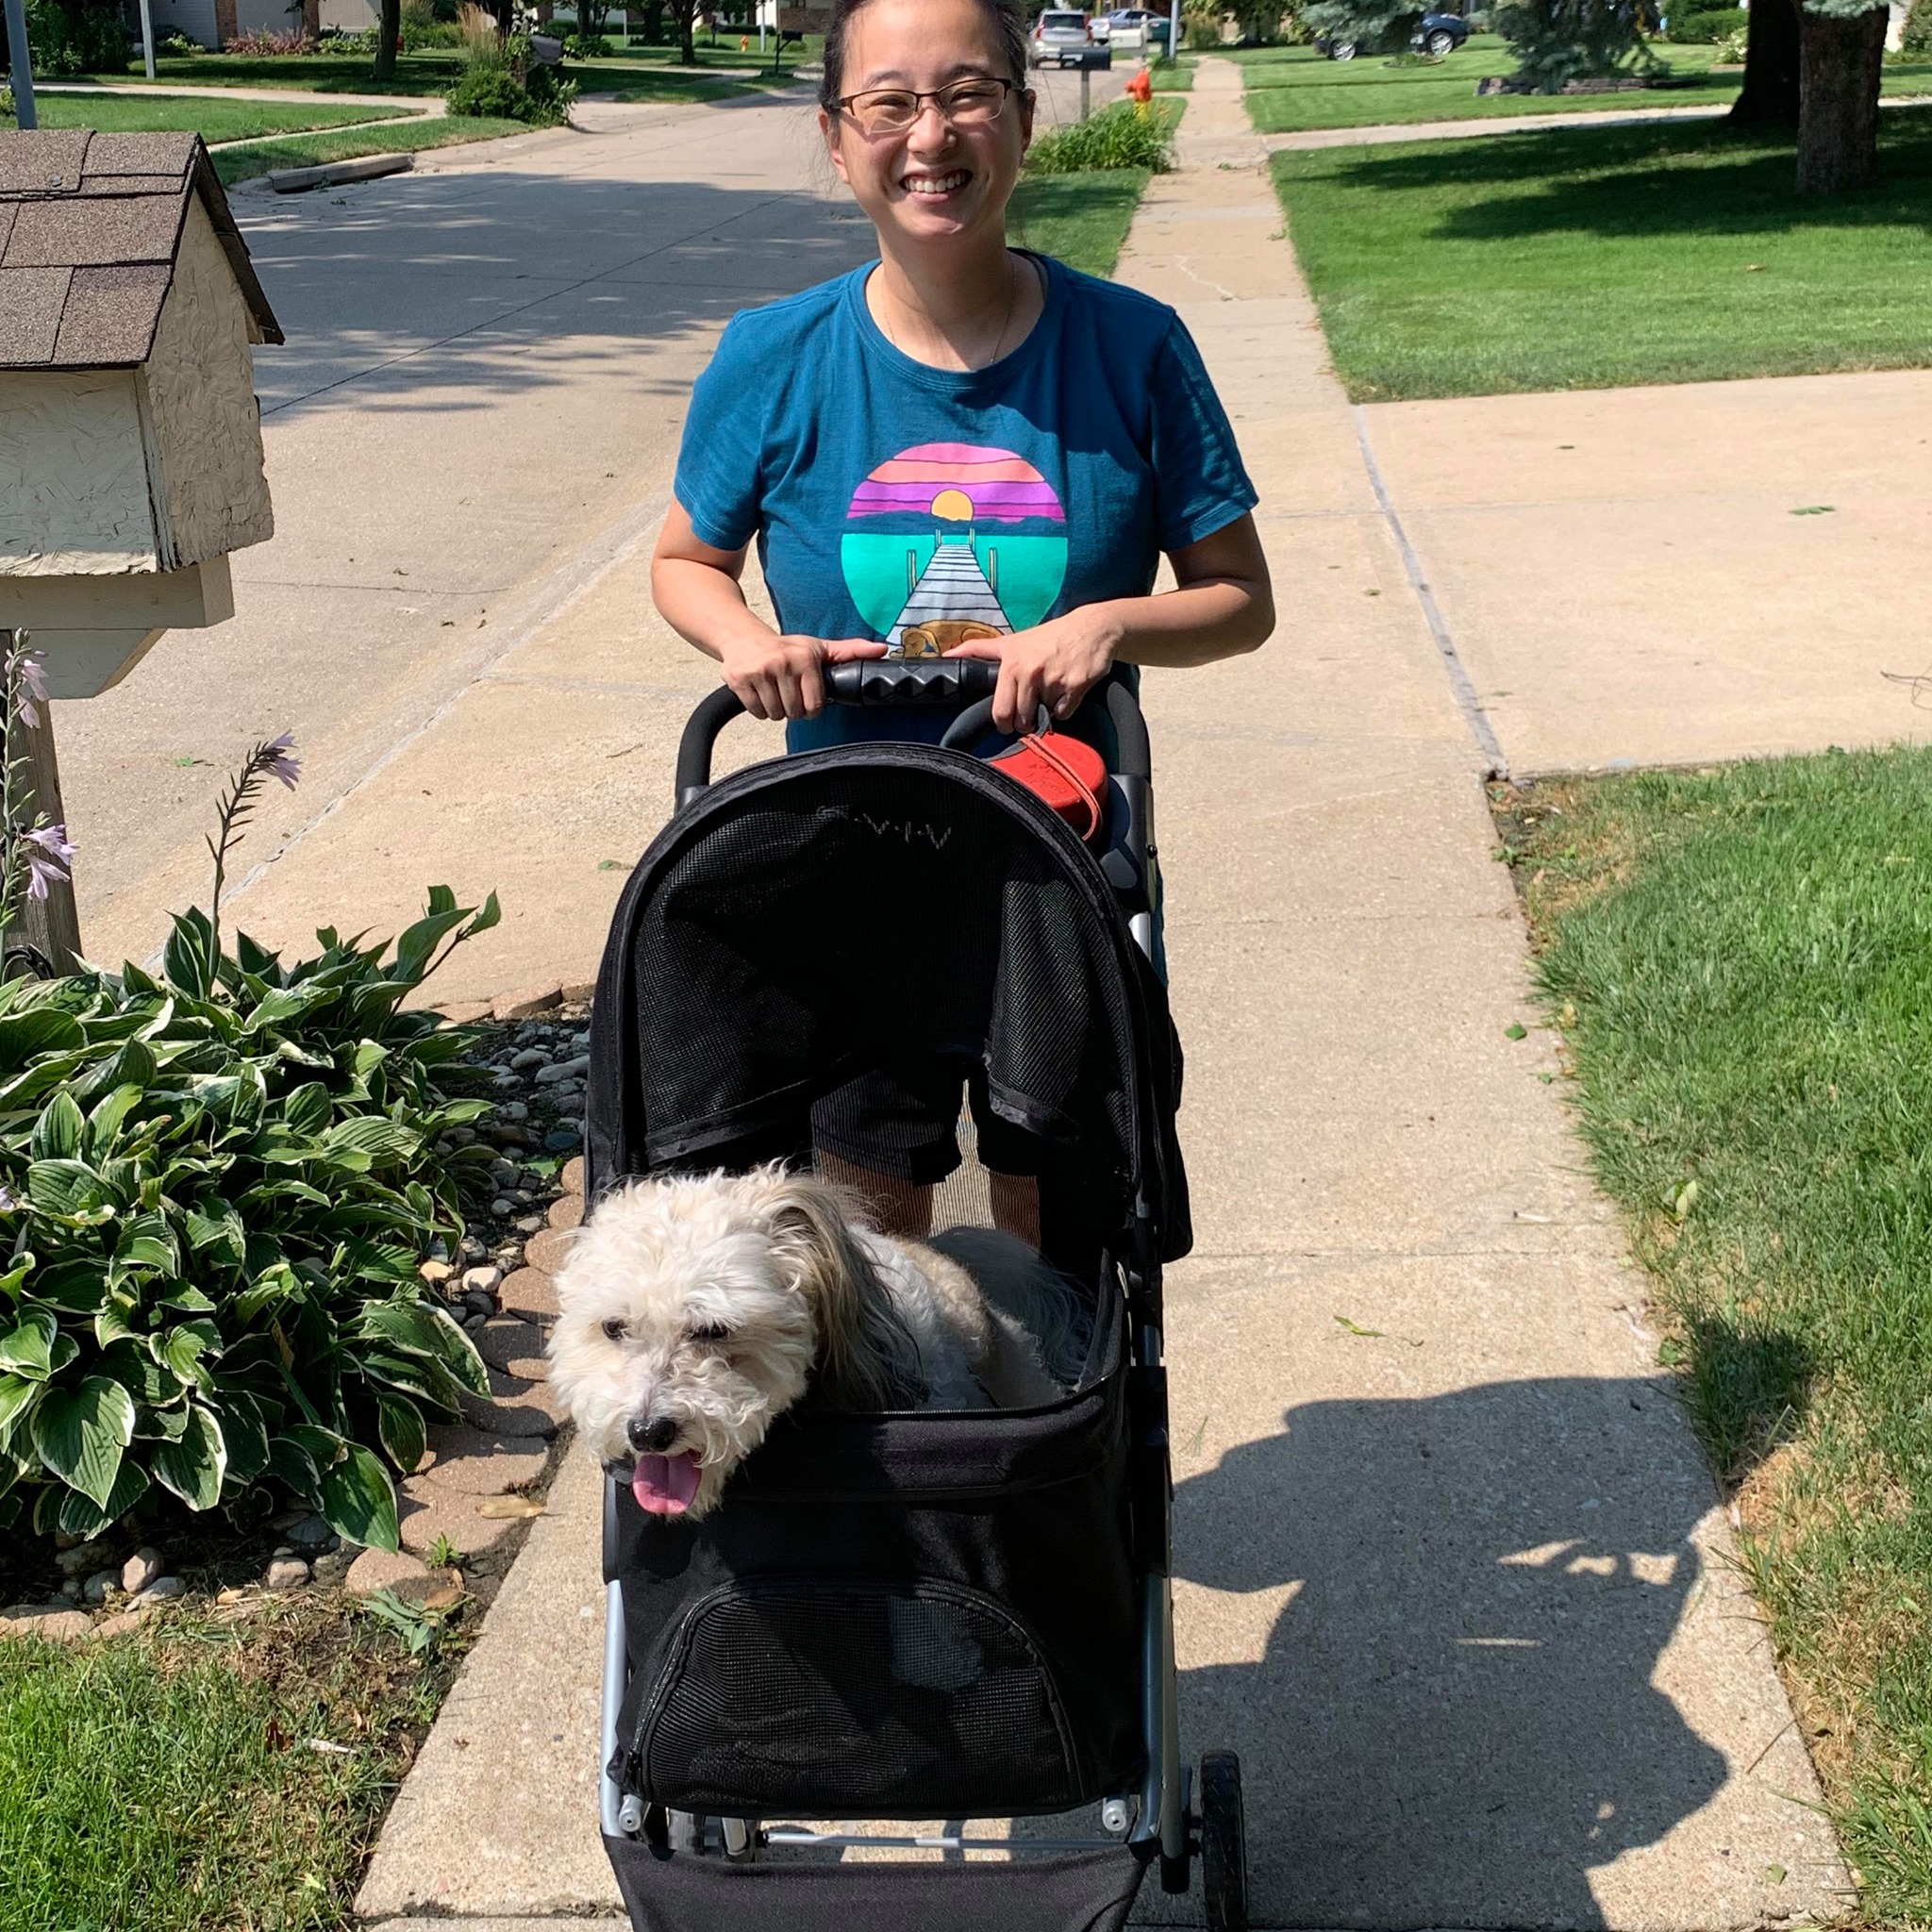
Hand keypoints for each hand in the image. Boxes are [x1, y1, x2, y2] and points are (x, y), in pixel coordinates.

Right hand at [718, 635, 885, 719]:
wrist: (743, 638)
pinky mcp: (739, 680)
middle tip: (788, 692)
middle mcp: (782, 663)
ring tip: (774, 690)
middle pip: (794, 713)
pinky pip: (757, 713)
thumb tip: (882, 649)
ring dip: (776, 709)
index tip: (805, 696)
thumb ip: (851, 650)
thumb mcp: (819, 647)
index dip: (811, 708)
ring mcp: (759, 672)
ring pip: (775, 715)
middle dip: (792, 708)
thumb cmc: (786, 647)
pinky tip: (760, 691)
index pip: (815, 705)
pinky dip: (759, 708)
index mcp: (805, 657)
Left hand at [944, 610, 1118, 734]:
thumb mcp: (1011, 641)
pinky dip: (1065, 707)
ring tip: (1051, 691)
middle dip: (1025, 723)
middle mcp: (1031, 673)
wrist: (1092, 628)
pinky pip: (1064, 714)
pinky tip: (1067, 689)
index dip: (1004, 723)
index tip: (1009, 721)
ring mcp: (1055, 680)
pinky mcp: (1076, 687)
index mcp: (1012, 665)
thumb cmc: (1048, 637)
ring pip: (1044, 717)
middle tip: (1031, 711)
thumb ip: (979, 650)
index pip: (1000, 711)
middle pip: (1022, 721)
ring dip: (1046, 711)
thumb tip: (948, 656)